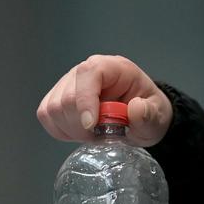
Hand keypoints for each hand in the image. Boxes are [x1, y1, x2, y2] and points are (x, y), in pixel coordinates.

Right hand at [35, 55, 171, 146]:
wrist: (140, 117)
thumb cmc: (148, 112)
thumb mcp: (158, 116)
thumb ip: (149, 115)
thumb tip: (135, 109)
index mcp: (112, 68)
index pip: (88, 73)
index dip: (85, 101)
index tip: (92, 126)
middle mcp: (85, 71)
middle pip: (66, 97)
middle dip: (80, 125)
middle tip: (99, 136)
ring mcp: (68, 83)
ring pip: (52, 108)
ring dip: (71, 129)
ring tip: (91, 134)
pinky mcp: (57, 98)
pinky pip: (46, 115)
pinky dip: (61, 131)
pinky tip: (78, 133)